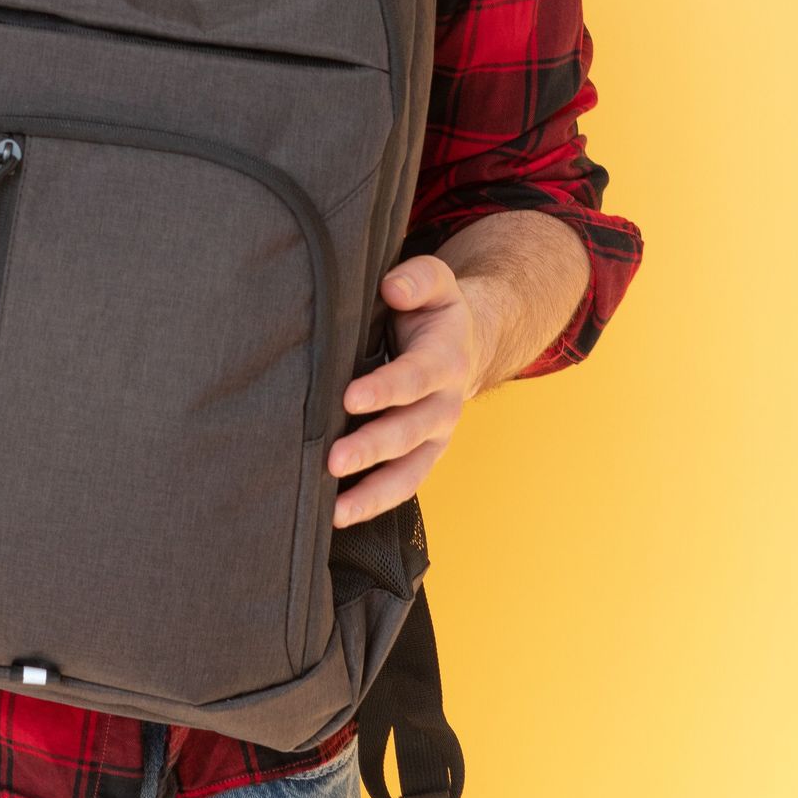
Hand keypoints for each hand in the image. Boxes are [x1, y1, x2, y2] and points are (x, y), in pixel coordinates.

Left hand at [328, 254, 483, 528]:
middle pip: (410, 432)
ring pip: (409, 472)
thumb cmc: (432, 312)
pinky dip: (373, 504)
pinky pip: (402, 487)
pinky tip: (338, 517)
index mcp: (445, 359)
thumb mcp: (434, 282)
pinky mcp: (422, 457)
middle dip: (372, 447)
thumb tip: (393, 289)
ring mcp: (435, 437)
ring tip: (336, 510)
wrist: (463, 345)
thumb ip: (416, 279)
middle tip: (333, 459)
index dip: (386, 389)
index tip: (351, 397)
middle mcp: (444, 405)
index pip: (415, 377)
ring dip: (373, 492)